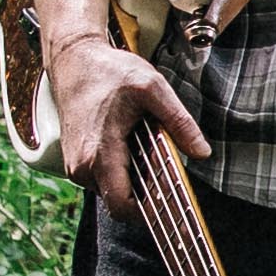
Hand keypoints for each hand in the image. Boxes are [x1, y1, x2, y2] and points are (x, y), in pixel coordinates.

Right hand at [39, 30, 207, 211]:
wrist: (73, 59)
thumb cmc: (109, 71)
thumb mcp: (152, 88)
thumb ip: (179, 122)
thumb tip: (202, 152)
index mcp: (99, 154)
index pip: (123, 206)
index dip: (151, 216)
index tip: (177, 216)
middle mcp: (82, 167)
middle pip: (120, 202)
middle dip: (148, 198)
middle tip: (174, 185)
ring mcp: (75, 166)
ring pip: (112, 192)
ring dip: (135, 184)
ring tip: (154, 161)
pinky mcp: (76, 160)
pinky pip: (103, 180)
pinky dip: (123, 174)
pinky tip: (137, 154)